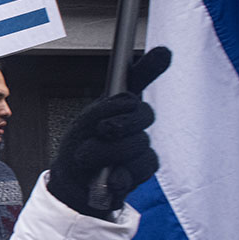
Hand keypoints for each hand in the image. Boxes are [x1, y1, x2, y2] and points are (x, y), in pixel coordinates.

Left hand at [48, 46, 171, 216]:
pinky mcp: (143, 167)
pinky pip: (140, 167)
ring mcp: (141, 144)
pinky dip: (121, 174)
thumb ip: (100, 114)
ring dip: (108, 152)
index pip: (137, 81)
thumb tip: (124, 110)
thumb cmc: (77, 151)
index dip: (150, 67)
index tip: (163, 52)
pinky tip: (111, 178)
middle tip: (104, 131)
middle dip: (124, 123)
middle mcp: (132, 121)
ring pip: (138, 143)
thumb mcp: (80, 127)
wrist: (75, 186)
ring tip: (88, 158)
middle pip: (143, 114)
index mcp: (116, 106)